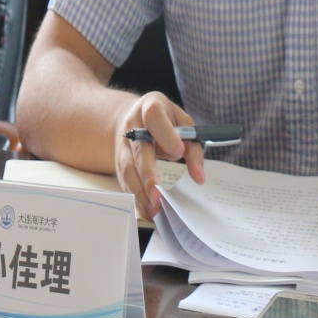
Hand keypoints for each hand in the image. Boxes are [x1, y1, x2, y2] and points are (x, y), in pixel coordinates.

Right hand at [114, 92, 205, 220]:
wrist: (134, 118)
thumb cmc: (165, 122)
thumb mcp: (184, 124)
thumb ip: (193, 147)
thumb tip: (199, 177)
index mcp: (150, 108)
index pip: (154, 117)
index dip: (165, 134)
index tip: (179, 152)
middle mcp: (132, 125)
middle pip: (138, 151)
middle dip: (147, 175)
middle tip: (158, 197)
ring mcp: (122, 143)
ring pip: (127, 168)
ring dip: (139, 191)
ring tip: (153, 209)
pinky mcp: (118, 160)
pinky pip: (124, 179)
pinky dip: (135, 196)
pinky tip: (146, 210)